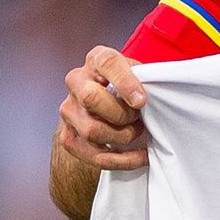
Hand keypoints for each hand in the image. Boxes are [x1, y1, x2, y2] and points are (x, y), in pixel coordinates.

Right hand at [56, 46, 149, 169]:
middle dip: (121, 113)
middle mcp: (76, 81)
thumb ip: (144, 78)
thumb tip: (151, 96)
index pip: (107, 63)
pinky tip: (140, 156)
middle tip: (138, 117)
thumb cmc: (128, 85)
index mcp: (96, 59)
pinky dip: (122, 160)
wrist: (104, 103)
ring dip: (122, 136)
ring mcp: (68, 110)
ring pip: (92, 130)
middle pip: (90, 98)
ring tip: (136, 131)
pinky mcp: (68, 136)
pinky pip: (94, 155)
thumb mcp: (138, 72)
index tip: (141, 101)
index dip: (125, 82)